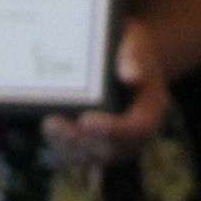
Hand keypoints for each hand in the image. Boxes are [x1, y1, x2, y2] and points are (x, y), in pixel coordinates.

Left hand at [40, 21, 167, 168]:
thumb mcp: (135, 41)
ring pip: (93, 158)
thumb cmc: (129, 48)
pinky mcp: (99, 145)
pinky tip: (49, 135)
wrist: (126, 59)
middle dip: (80, 141)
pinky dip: (64, 151)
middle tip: (52, 123)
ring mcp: (118, 143)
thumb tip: (131, 75)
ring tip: (47, 126)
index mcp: (152, 109)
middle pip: (112, 150)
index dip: (113, 130)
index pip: (139, 129)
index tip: (86, 119)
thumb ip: (134, 55)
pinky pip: (82, 157)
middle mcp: (138, 133)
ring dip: (68, 148)